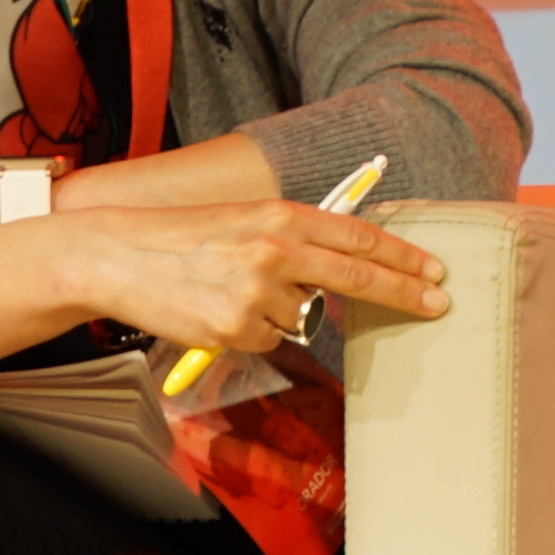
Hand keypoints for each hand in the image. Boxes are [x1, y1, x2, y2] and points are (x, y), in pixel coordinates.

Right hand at [67, 200, 459, 366]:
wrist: (117, 255)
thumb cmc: (183, 238)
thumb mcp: (245, 221)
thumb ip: (294, 241)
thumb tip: (341, 272)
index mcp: (280, 216)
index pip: (357, 236)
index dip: (400, 256)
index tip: (433, 270)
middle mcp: (275, 250)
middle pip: (357, 276)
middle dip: (403, 291)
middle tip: (437, 302)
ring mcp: (257, 292)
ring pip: (302, 316)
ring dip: (281, 312)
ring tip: (232, 291)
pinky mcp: (235, 327)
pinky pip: (269, 338)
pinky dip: (251, 331)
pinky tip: (218, 310)